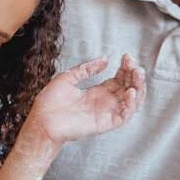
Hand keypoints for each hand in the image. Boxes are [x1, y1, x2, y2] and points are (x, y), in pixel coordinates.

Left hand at [26, 54, 145, 144]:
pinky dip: (131, 105)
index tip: (126, 56)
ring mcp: (106, 113)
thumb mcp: (68, 77)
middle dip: (134, 75)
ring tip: (137, 74)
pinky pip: (124, 116)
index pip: (119, 79)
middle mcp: (104, 102)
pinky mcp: (105, 123)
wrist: (41, 120)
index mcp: (97, 92)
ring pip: (132, 102)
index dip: (125, 68)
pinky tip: (131, 92)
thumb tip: (104, 59)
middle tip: (134, 64)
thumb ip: (87, 69)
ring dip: (138, 88)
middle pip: (128, 88)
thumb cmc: (50, 102)